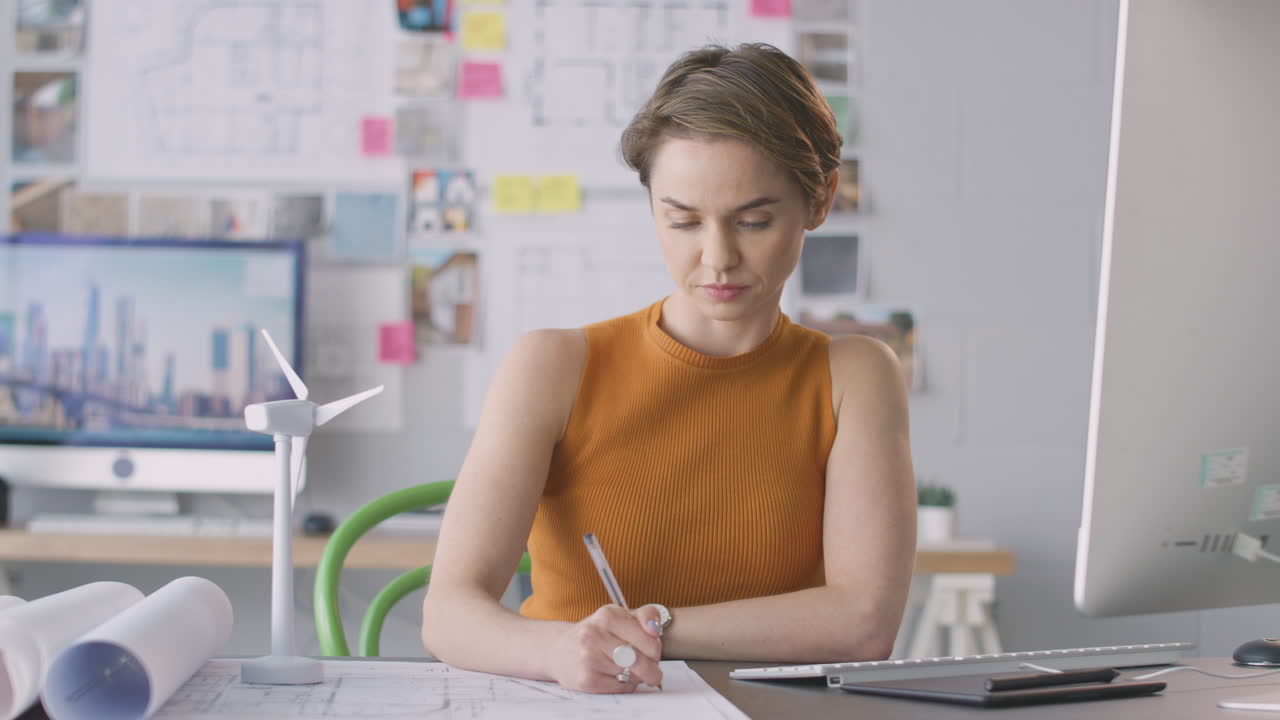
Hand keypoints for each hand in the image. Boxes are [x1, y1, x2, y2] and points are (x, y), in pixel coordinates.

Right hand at [545, 604, 663, 692]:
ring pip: (632, 676)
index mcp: (608, 614)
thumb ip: (646, 615)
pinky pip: (620, 688)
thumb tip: (655, 629)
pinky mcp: (586, 679)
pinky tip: (613, 676)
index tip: (652, 651)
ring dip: (635, 676)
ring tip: (624, 668)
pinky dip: (623, 685)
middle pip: (642, 661)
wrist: (560, 650)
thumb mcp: (621, 616)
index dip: (655, 649)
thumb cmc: (598, 633)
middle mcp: (595, 634)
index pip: (650, 640)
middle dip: (651, 669)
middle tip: (651, 671)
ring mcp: (589, 657)